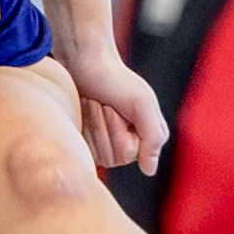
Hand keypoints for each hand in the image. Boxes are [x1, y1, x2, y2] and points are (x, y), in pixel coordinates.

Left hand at [66, 52, 167, 175]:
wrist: (86, 62)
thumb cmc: (116, 79)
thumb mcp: (142, 104)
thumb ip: (153, 137)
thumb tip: (149, 170)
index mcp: (147, 135)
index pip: (128, 154)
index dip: (118, 130)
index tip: (119, 107)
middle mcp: (128, 143)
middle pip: (111, 157)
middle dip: (104, 126)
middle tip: (106, 103)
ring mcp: (106, 143)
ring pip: (94, 153)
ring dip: (92, 123)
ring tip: (96, 103)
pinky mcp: (87, 140)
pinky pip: (79, 149)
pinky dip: (81, 125)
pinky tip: (85, 108)